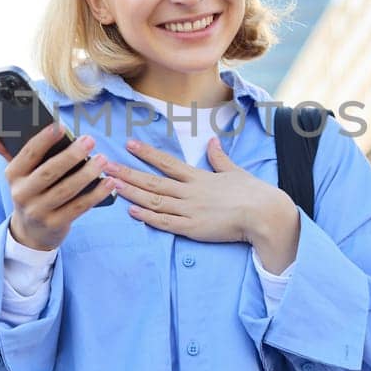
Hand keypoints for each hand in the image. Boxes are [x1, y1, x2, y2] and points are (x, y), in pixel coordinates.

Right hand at [0, 123, 115, 251]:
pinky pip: (79, 207)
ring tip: (103, 160)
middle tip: (90, 141)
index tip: (61, 126)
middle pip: (49, 172)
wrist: (30, 232)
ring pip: (66, 190)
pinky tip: (109, 182)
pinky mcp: (55, 224)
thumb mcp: (17, 173)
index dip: (44, 139)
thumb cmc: (29, 191)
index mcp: (13, 175)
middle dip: (71, 156)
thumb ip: (6, 148)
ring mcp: (38, 211)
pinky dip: (96, 194)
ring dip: (87, 174)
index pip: (28, 154)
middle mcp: (22, 194)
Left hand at [110, 138, 299, 271]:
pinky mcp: (193, 229)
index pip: (167, 162)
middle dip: (128, 172)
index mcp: (199, 177)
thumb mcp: (235, 171)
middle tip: (106, 165)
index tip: (129, 144)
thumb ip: (219, 158)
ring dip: (131, 192)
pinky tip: (131, 211)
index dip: (147, 153)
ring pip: (154, 200)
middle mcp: (190, 191)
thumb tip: (212, 141)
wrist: (264, 214)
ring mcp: (190, 210)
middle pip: (153, 181)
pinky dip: (148, 217)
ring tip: (111, 185)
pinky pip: (166, 222)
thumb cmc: (253, 193)